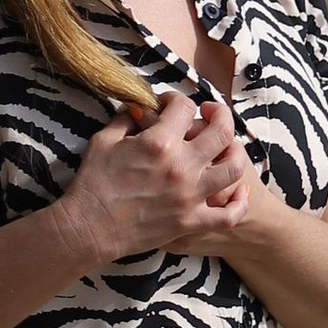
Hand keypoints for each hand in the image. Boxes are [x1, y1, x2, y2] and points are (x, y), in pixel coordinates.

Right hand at [62, 89, 250, 264]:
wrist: (88, 228)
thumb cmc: (92, 183)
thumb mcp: (103, 140)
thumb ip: (125, 119)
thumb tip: (139, 106)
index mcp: (159, 142)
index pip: (185, 106)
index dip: (177, 99)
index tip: (168, 104)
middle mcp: (181, 166)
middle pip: (222, 131)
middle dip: (219, 113)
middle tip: (210, 113)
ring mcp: (189, 196)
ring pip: (234, 167)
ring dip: (236, 151)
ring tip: (228, 147)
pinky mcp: (190, 221)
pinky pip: (229, 214)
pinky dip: (239, 202)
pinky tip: (238, 190)